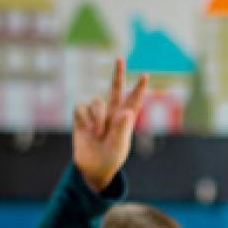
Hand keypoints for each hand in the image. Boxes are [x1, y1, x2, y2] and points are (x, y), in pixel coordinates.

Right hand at [74, 59, 147, 193]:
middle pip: (115, 89)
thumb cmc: (110, 159)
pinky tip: (86, 129)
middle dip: (117, 74)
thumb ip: (122, 130)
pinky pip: (82, 107)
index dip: (139, 88)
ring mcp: (96, 115)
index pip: (134, 100)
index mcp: (125, 119)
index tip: (146, 75)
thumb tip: (128, 112)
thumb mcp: (118, 147)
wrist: (92, 169)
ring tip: (98, 133)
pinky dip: (85, 118)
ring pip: (97, 101)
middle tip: (120, 58)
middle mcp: (111, 113)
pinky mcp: (81, 117)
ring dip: (97, 117)